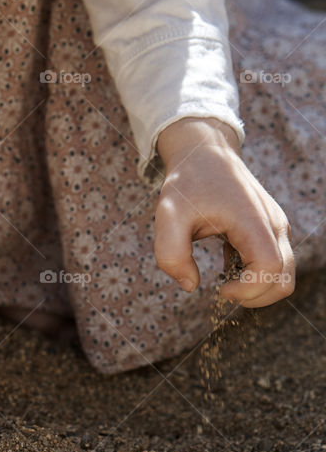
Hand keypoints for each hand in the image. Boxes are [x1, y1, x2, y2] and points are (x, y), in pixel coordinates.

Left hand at [153, 118, 293, 306]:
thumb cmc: (187, 183)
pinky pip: (273, 266)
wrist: (205, 154)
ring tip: (223, 278)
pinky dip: (253, 276)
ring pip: (283, 276)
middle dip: (254, 297)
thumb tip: (191, 286)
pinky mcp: (269, 232)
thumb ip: (171, 255)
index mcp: (253, 221)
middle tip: (222, 290)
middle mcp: (273, 226)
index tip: (218, 287)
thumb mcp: (167, 215)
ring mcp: (275, 229)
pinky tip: (225, 268)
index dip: (247, 289)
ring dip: (255, 288)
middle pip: (284, 280)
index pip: (270, 269)